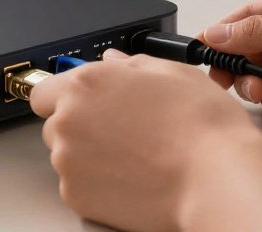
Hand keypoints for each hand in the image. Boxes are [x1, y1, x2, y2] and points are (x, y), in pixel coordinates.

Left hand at [30, 51, 261, 231]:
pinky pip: (78, 184)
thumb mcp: (170, 73)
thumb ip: (130, 65)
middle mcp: (69, 122)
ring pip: (67, 155)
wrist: (216, 178)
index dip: (66, 96)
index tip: (83, 103)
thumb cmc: (200, 125)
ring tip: (134, 153)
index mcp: (84, 84)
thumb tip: (114, 62)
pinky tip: (131, 174)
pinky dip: (96, 182)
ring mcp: (70, 162)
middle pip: (57, 123)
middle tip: (121, 128)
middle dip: (81, 124)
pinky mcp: (78, 197)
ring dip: (88, 153)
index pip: (45, 90)